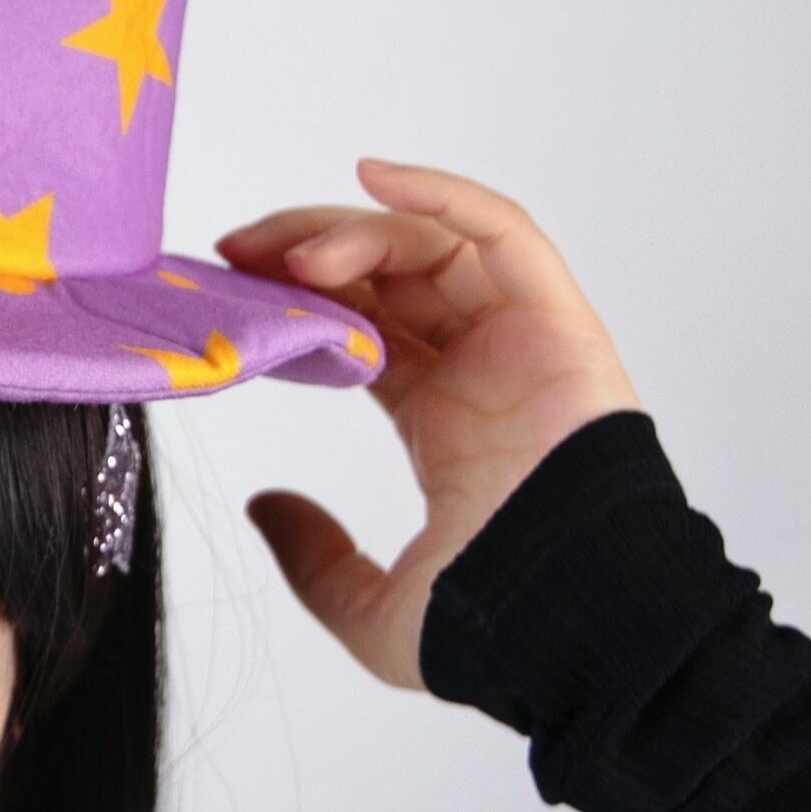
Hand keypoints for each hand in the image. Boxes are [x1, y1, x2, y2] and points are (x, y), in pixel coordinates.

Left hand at [213, 160, 640, 691]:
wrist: (580, 633)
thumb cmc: (504, 633)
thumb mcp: (372, 609)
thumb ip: (314, 563)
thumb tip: (265, 508)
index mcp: (444, 419)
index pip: (363, 325)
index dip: (297, 296)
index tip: (230, 288)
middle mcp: (485, 370)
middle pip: (391, 275)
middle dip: (309, 249)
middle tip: (239, 251)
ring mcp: (526, 344)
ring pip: (435, 247)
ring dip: (356, 231)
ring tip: (291, 252)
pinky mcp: (562, 325)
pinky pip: (506, 236)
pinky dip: (442, 195)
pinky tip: (373, 177)